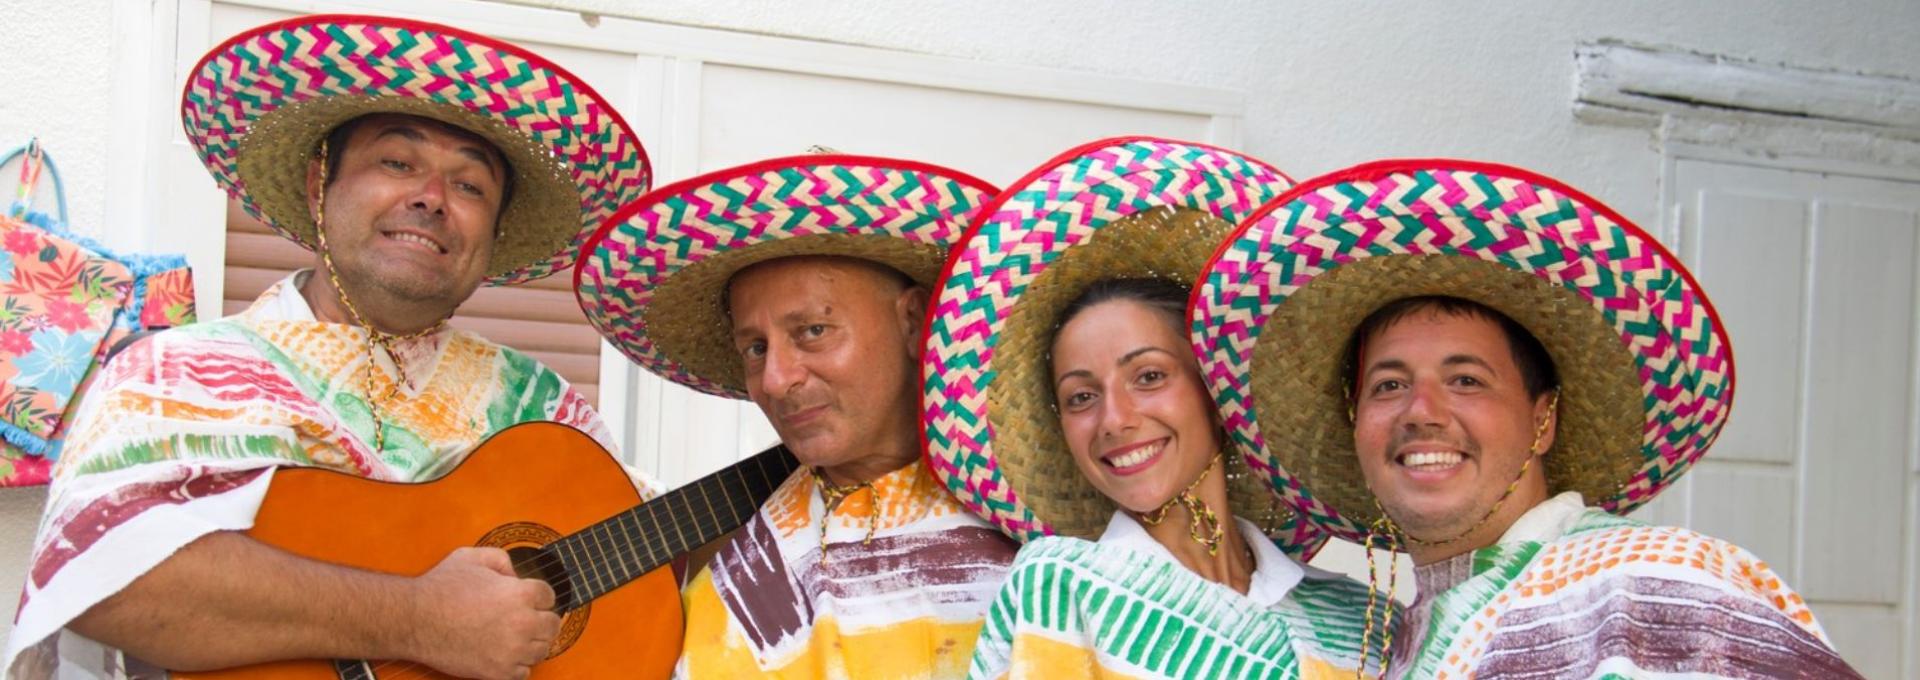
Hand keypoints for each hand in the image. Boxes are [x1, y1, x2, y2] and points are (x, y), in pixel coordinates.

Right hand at [404, 547, 559, 679]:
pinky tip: (505, 654)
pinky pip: (523, 673)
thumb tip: (515, 575)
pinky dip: (517, 665)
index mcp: (520, 593)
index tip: (529, 598)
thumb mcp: (472, 557)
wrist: (414, 620)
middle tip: (527, 618)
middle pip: (553, 625)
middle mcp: (522, 623)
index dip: (538, 595)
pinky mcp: (497, 672)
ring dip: (532, 643)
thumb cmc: (440, 588)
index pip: (550, 596)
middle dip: (542, 618)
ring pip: (542, 650)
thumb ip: (501, 560)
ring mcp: (511, 650)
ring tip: (515, 636)